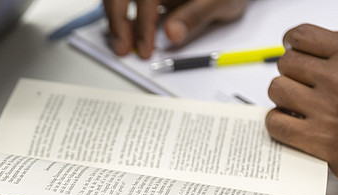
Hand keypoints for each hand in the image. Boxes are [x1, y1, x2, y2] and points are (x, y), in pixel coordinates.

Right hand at [103, 0, 247, 58]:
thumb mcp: (221, 2)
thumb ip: (197, 15)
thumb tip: (173, 33)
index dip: (143, 23)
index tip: (145, 48)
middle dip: (119, 21)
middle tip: (122, 48)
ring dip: (116, 19)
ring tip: (121, 43)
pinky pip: (124, 1)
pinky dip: (121, 16)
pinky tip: (125, 32)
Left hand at [266, 25, 337, 192]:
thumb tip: (312, 47)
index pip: (302, 36)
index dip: (292, 44)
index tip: (293, 51)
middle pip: (286, 63)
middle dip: (291, 73)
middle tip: (300, 84)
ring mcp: (327, 109)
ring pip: (277, 90)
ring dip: (282, 98)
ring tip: (297, 104)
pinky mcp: (317, 139)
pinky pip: (276, 122)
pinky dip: (278, 123)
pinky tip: (291, 123)